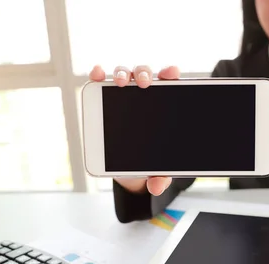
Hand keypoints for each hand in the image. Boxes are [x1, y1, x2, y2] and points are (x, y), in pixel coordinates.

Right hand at [88, 64, 180, 195]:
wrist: (128, 167)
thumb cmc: (148, 159)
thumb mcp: (157, 170)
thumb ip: (161, 176)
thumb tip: (158, 186)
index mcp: (163, 105)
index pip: (168, 84)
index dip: (170, 74)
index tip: (171, 73)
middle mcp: (144, 94)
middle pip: (145, 75)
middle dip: (145, 74)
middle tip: (145, 84)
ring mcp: (124, 94)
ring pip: (124, 75)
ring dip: (122, 73)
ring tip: (121, 83)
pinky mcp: (104, 99)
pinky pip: (100, 82)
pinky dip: (97, 75)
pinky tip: (96, 75)